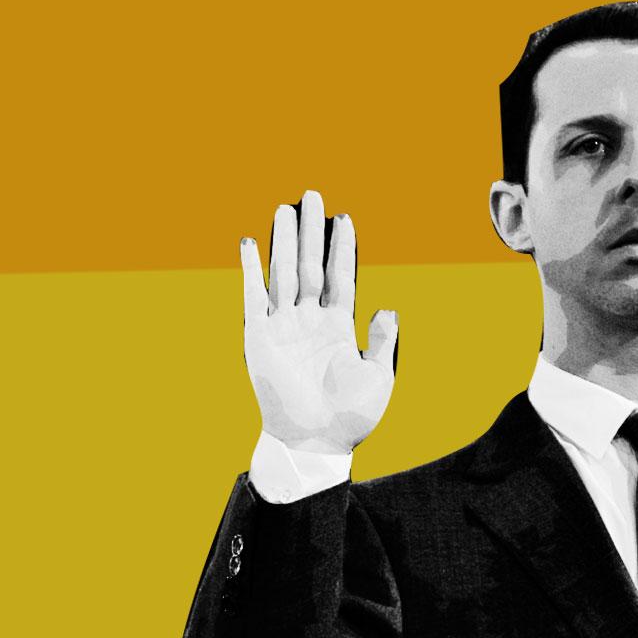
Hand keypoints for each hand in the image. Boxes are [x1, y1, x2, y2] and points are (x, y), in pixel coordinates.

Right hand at [240, 189, 398, 454]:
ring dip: (284, 242)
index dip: (342, 249)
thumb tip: (387, 308)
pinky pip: (253, 298)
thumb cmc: (350, 417)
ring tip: (285, 209)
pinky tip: (249, 244)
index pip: (340, 277)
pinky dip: (251, 271)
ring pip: (284, 275)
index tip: (345, 218)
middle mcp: (309, 321)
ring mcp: (283, 328)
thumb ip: (382, 340)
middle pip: (310, 266)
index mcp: (338, 328)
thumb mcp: (379, 376)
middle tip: (312, 195)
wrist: (315, 442)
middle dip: (312, 232)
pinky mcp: (259, 339)